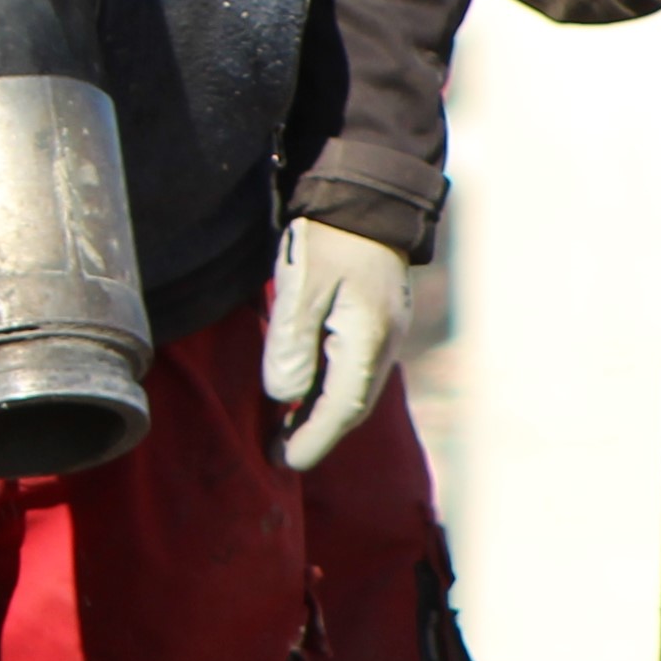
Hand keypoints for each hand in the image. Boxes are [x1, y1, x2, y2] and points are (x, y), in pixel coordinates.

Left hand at [261, 219, 412, 473]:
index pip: (342, 408)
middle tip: (277, 455)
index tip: (285, 463)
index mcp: (368, 340)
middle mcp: (383, 344)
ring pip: (353, 388)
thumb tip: (284, 396)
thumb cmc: (330, 239)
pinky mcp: (375, 322)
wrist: (364, 197)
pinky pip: (353, 369)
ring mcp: (383, 333)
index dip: (313, 440)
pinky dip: (328, 389)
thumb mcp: (301, 286)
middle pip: (351, 405)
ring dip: (321, 414)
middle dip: (316, 435)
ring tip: (283, 432)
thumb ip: (291, 343)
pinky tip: (303, 393)